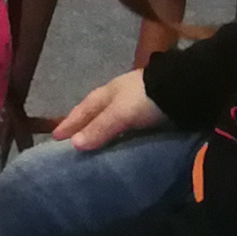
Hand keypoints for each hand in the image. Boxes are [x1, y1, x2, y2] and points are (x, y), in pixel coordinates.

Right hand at [52, 69, 167, 151]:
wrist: (181, 89)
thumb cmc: (145, 98)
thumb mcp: (120, 113)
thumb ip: (99, 129)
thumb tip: (73, 145)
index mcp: (104, 94)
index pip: (81, 111)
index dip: (69, 124)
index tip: (55, 138)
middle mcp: (116, 97)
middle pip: (93, 112)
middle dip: (82, 125)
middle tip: (71, 141)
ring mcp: (133, 103)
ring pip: (110, 118)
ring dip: (100, 129)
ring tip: (93, 143)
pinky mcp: (148, 112)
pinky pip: (126, 125)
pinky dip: (118, 133)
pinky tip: (119, 140)